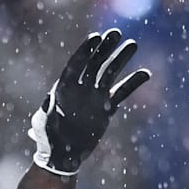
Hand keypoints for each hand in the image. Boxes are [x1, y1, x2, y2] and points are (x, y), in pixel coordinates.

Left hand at [29, 28, 150, 174]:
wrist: (61, 156)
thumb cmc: (47, 138)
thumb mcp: (43, 122)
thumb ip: (48, 108)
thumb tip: (51, 99)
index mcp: (63, 88)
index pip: (76, 64)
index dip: (85, 51)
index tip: (96, 37)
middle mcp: (80, 89)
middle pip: (94, 64)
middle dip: (104, 49)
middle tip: (116, 33)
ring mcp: (94, 97)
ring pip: (109, 74)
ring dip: (120, 60)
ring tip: (132, 44)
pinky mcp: (106, 108)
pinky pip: (121, 93)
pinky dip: (132, 84)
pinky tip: (145, 74)